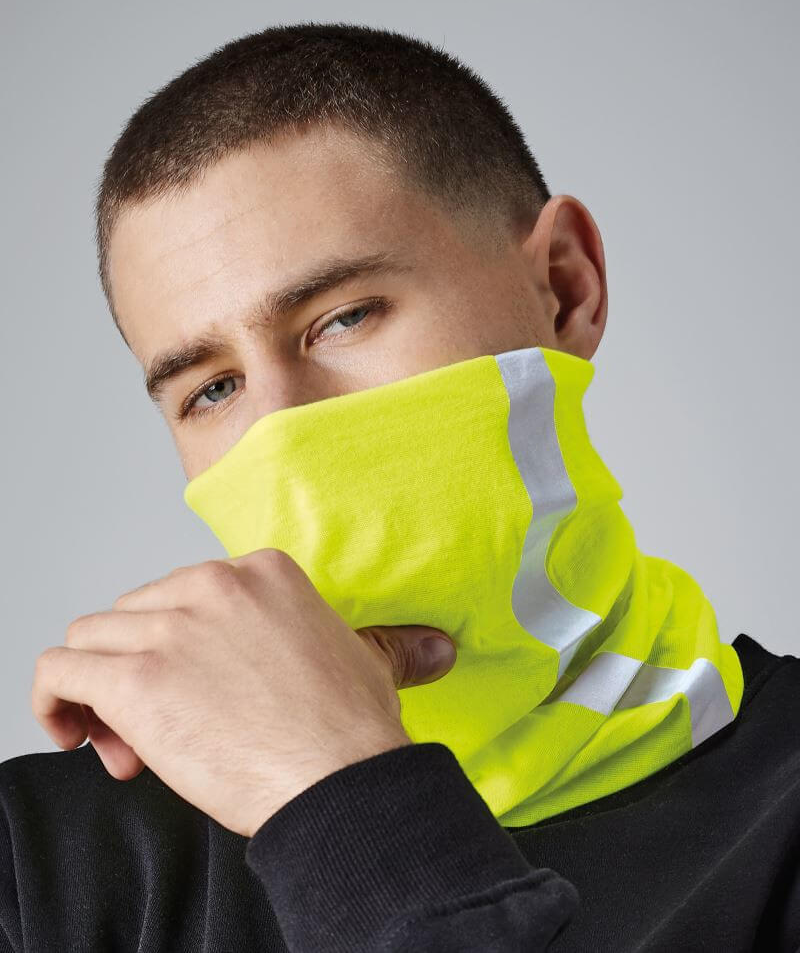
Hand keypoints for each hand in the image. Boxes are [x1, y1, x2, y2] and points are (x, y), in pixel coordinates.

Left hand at [30, 548, 457, 836]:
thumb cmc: (351, 729)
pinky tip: (80, 735)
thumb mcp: (368, 664)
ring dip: (102, 692)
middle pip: (133, 614)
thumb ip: (391, 643)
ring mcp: (171, 629)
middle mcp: (209, 586)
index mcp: (259, 573)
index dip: (179, 645)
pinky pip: (60, 671)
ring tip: (133, 745)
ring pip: (93, 640)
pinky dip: (56, 702)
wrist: (342, 777)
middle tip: (163, 726)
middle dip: (139, 668)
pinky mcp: (137, 679)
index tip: (196, 689)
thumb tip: (439, 648)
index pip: (181, 594)